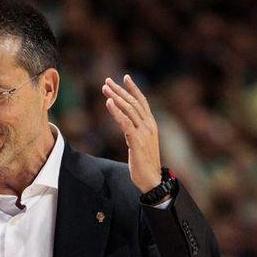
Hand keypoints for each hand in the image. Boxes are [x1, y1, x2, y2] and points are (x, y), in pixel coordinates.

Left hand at [101, 75, 162, 193]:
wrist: (151, 179)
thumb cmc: (145, 163)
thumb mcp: (141, 143)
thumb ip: (135, 131)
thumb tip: (127, 125)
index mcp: (151, 125)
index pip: (142, 102)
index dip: (134, 89)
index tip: (126, 77)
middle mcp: (149, 126)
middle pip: (133, 102)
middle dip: (119, 90)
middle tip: (107, 81)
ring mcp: (144, 133)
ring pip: (129, 109)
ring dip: (115, 97)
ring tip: (105, 89)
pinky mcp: (136, 141)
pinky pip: (125, 122)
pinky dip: (116, 111)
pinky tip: (109, 103)